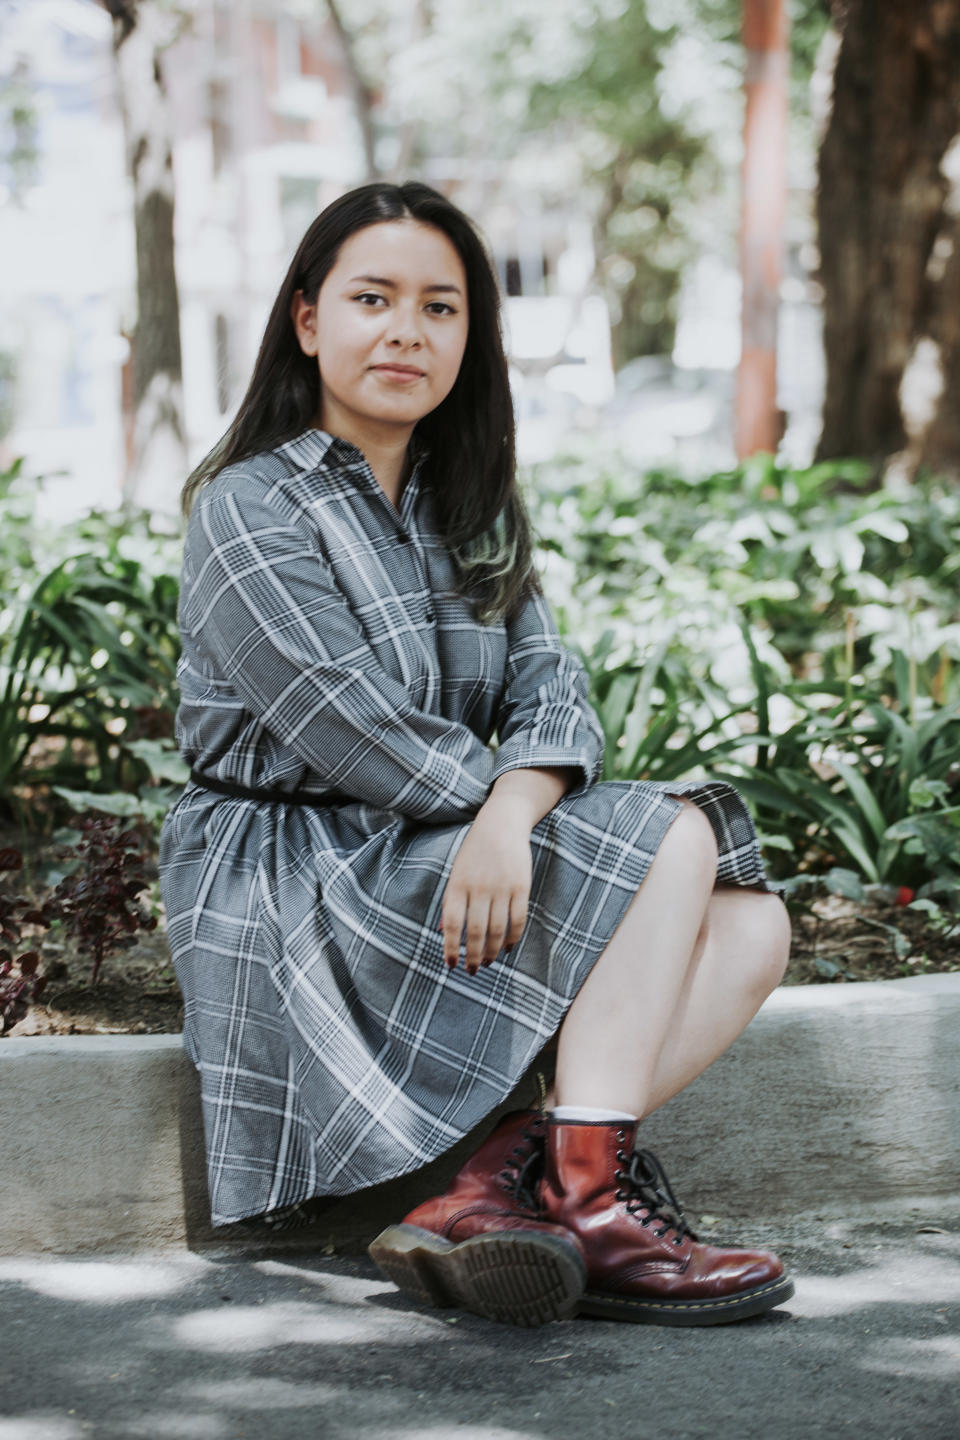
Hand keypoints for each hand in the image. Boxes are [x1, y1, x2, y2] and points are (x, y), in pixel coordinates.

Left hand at [440, 799, 532, 974]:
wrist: (502, 824)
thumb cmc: (474, 852)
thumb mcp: (456, 872)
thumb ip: (452, 901)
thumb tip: (445, 930)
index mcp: (458, 885)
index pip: (452, 924)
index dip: (451, 947)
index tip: (451, 964)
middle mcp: (479, 888)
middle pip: (475, 931)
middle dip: (472, 955)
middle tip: (471, 970)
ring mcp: (501, 888)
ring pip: (497, 929)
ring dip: (491, 950)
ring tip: (487, 962)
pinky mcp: (520, 887)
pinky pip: (517, 919)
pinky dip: (513, 937)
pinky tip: (507, 947)